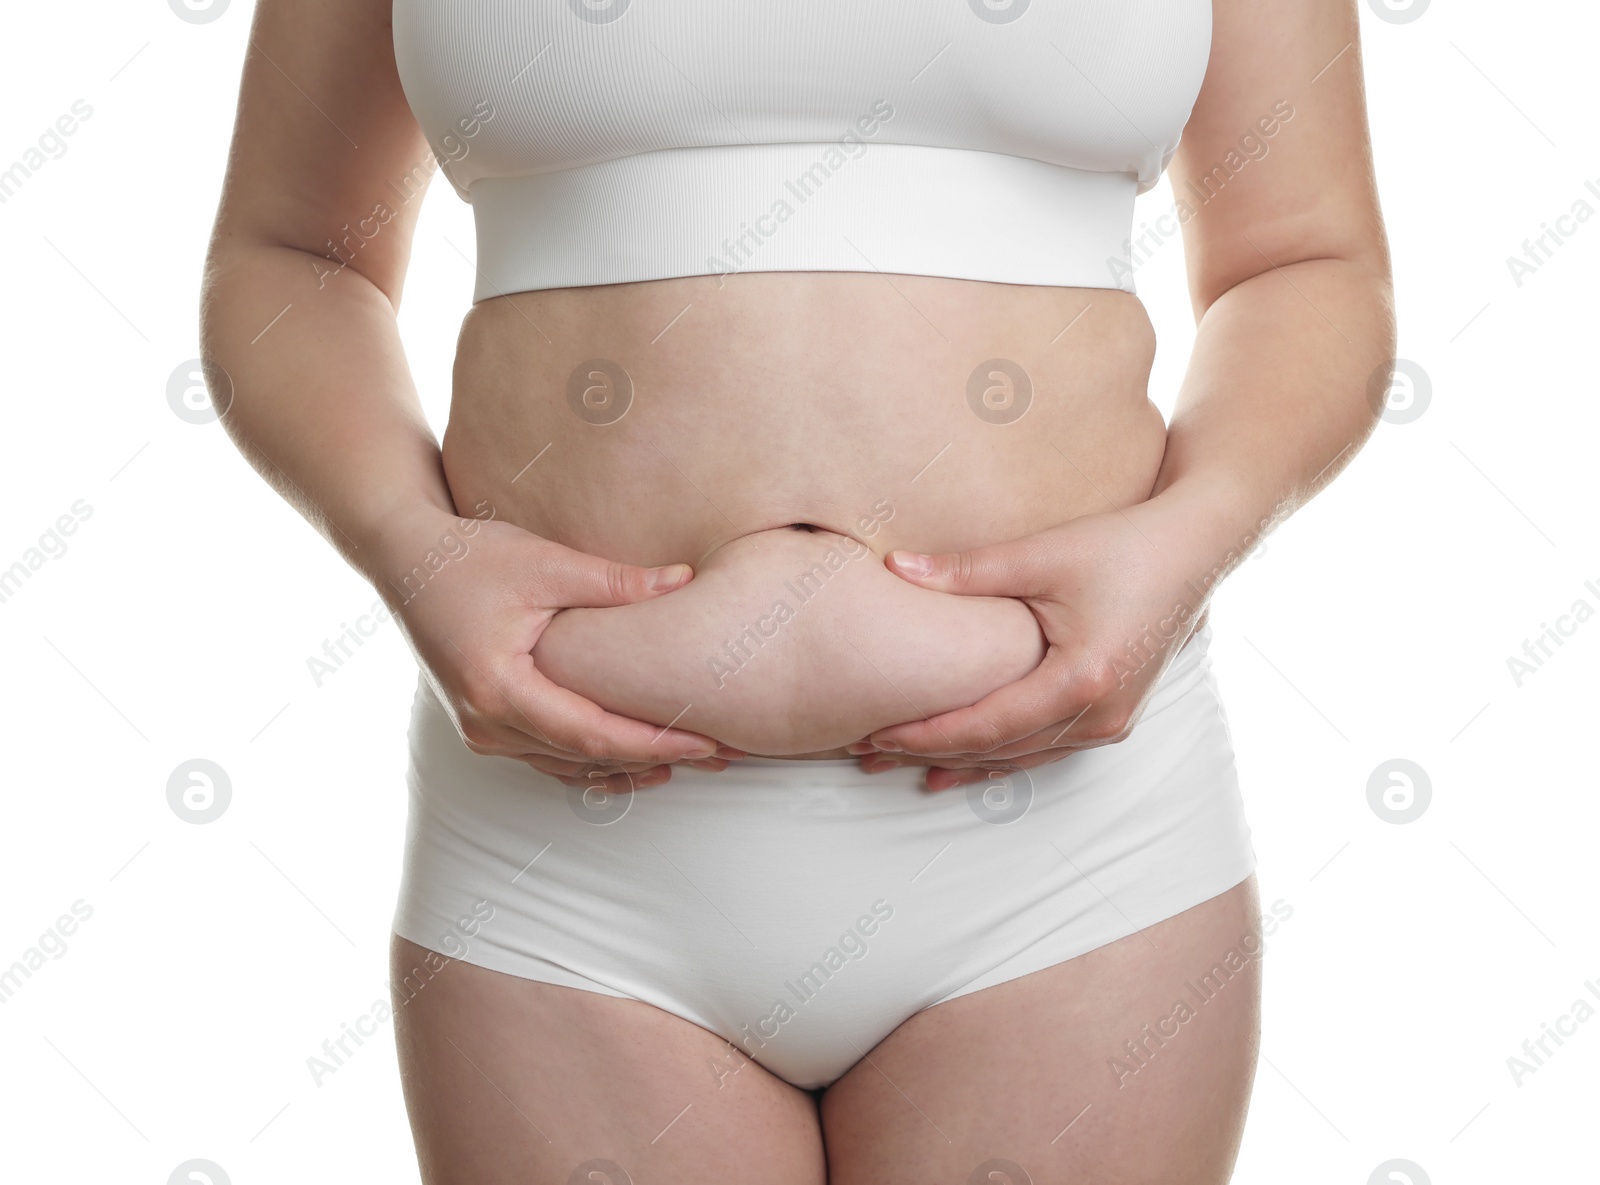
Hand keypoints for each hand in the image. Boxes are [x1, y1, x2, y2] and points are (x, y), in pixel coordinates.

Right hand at [374, 507, 742, 791]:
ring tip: (690, 761)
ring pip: (565, 766)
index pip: (592, 733)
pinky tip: (635, 761)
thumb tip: (685, 580)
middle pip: (584, 758)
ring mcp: (481, 731)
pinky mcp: (484, 725)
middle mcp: (487, 724)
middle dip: (654, 759)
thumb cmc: (470, 558)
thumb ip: (615, 582)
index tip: (706, 742)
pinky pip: (546, 757)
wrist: (404, 561)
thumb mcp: (545, 563)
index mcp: (499, 690)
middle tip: (719, 755)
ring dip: (626, 767)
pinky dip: (592, 761)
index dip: (653, 743)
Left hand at [851, 491, 1238, 789]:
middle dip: (930, 756)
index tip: (875, 734)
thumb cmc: (1123, 545)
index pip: (986, 725)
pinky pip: (1044, 750)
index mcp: (1082, 680)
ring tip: (900, 768)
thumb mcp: (1043, 554)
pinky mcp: (1113, 717)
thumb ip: (967, 571)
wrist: (1195, 548)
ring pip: (1021, 759)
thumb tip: (894, 567)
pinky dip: (999, 757)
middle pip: (998, 751)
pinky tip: (960, 766)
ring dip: (961, 763)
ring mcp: (1111, 723)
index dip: (927, 735)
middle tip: (867, 757)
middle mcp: (1100, 716)